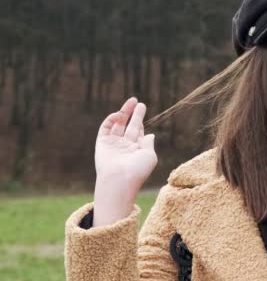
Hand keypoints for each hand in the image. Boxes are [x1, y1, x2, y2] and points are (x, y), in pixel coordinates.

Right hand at [92, 97, 157, 226]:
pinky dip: (112, 119)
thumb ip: (149, 144)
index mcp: (135, 150)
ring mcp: (113, 144)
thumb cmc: (137, 170)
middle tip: (139, 103)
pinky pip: (106, 128)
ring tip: (133, 101)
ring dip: (124, 112)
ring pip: (118, 124)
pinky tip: (120, 114)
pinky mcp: (102, 143)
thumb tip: (151, 134)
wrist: (119, 180)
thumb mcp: (149, 156)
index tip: (142, 109)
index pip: (137, 132)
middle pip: (129, 126)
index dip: (140, 121)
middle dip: (134, 114)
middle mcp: (124, 146)